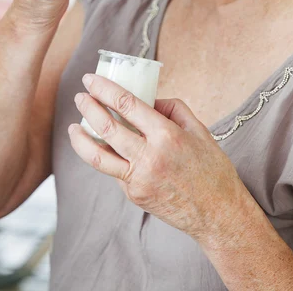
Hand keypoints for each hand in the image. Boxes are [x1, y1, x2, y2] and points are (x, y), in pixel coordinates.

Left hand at [69, 74, 244, 244]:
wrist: (218, 214)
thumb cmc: (212, 168)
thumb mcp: (199, 129)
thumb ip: (172, 108)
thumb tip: (147, 99)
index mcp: (167, 135)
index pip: (127, 105)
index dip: (104, 89)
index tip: (91, 79)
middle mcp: (149, 157)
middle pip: (107, 127)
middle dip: (89, 107)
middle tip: (80, 96)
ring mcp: (139, 180)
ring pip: (98, 156)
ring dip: (81, 138)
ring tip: (74, 126)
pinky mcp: (134, 196)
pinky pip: (114, 172)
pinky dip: (105, 157)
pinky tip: (102, 149)